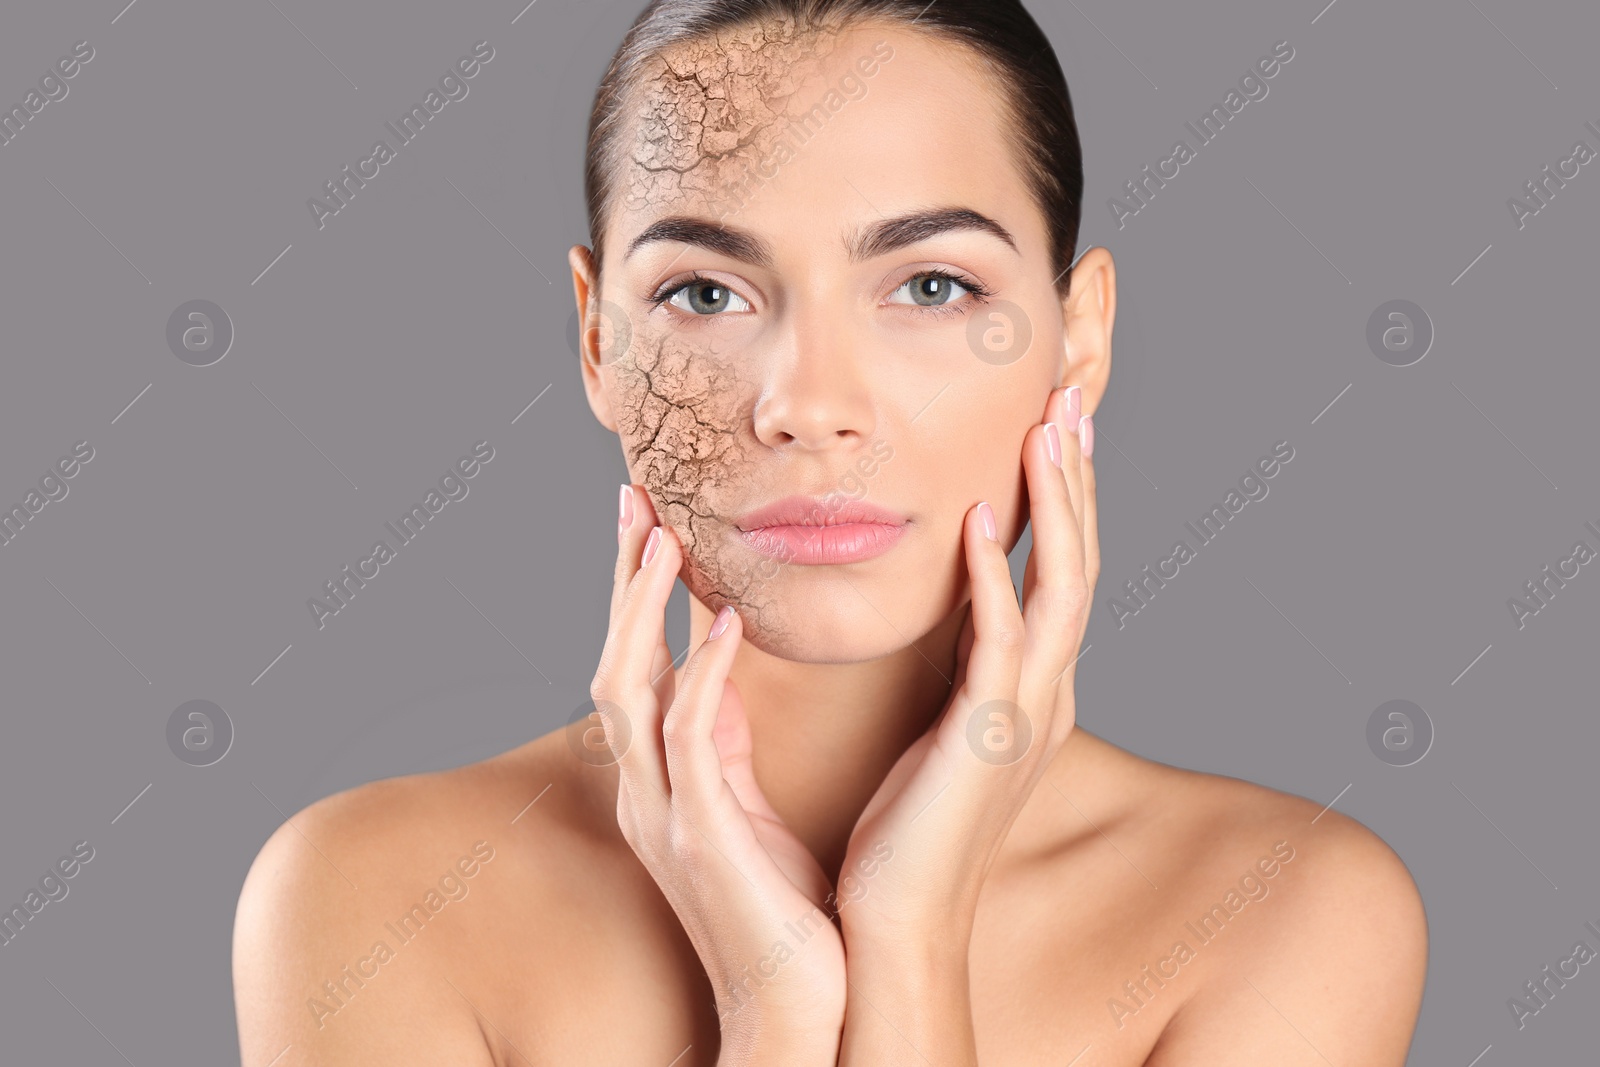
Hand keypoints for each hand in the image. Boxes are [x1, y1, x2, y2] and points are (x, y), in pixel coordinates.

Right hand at [591, 486, 845, 1063]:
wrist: (795, 1006)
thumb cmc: (782, 908)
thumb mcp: (746, 809)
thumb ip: (725, 742)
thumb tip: (716, 665)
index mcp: (663, 781)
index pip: (635, 666)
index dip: (637, 594)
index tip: (652, 522)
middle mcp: (648, 790)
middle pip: (613, 662)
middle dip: (621, 582)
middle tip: (634, 498)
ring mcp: (665, 814)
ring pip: (628, 690)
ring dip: (641, 611)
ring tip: (666, 537)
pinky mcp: (699, 836)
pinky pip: (690, 738)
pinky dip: (701, 673)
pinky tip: (726, 621)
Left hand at [839, 385, 1098, 949]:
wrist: (897, 921)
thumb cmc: (906, 830)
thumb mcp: (941, 730)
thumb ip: (959, 669)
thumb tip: (953, 610)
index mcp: (1031, 688)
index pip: (1057, 572)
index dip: (1061, 498)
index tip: (1052, 426)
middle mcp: (1044, 693)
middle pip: (1078, 563)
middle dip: (1075, 479)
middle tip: (1072, 398)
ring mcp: (1025, 715)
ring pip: (1062, 590)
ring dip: (1057, 507)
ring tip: (1052, 429)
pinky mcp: (989, 739)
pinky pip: (1000, 643)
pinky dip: (993, 579)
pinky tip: (976, 523)